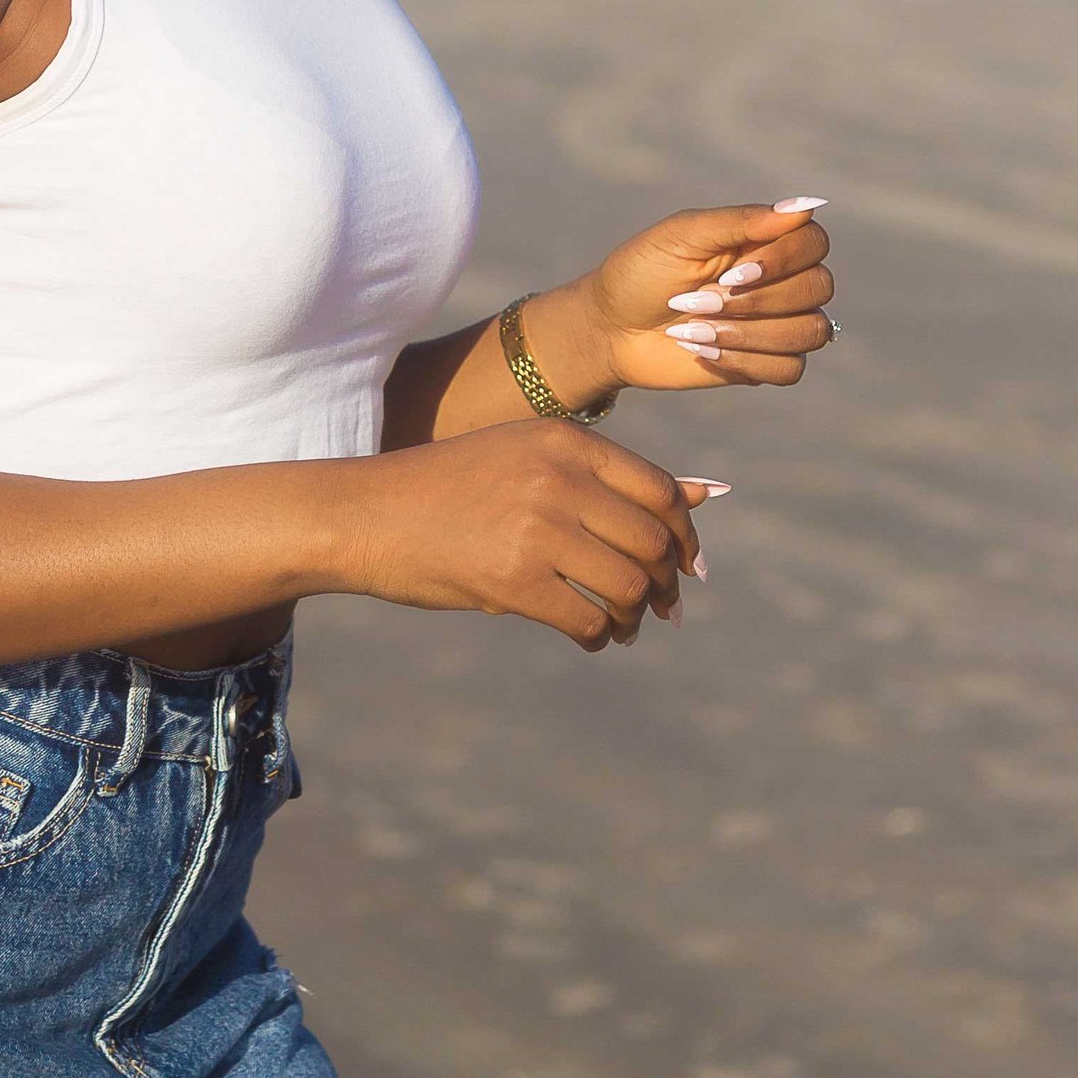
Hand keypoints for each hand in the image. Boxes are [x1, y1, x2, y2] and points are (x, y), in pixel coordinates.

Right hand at [351, 413, 718, 650]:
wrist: (366, 513)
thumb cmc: (451, 488)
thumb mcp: (529, 459)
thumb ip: (611, 479)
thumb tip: (711, 495)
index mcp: (566, 440)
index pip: (661, 491)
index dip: (684, 536)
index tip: (684, 566)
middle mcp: (559, 477)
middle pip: (653, 541)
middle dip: (666, 583)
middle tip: (659, 608)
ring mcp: (537, 528)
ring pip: (629, 585)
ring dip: (635, 616)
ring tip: (621, 626)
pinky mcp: (513, 580)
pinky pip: (588, 620)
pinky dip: (598, 637)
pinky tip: (588, 637)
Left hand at [569, 199, 835, 396]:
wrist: (610, 329)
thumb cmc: (641, 273)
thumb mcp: (682, 237)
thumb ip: (741, 221)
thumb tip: (805, 206)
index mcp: (762, 241)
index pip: (814, 242)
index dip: (784, 259)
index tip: (731, 271)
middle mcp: (779, 279)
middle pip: (818, 287)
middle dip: (756, 301)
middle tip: (698, 302)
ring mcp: (775, 322)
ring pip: (811, 331)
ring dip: (749, 333)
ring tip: (696, 329)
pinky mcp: (764, 362)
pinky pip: (791, 369)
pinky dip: (747, 361)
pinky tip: (706, 351)